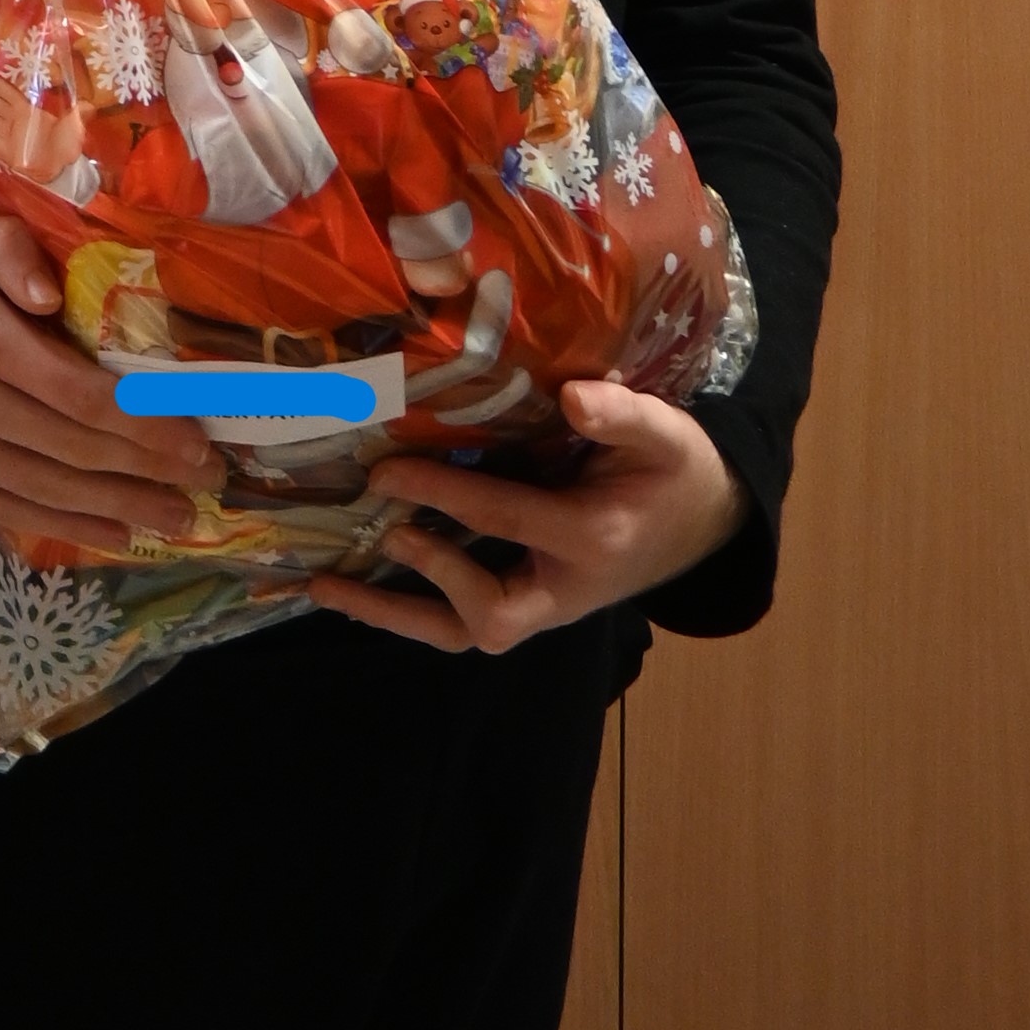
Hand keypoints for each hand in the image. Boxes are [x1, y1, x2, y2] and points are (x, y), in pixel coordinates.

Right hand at [0, 215, 227, 557]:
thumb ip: (10, 247)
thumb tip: (55, 296)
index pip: (82, 394)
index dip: (147, 423)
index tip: (197, 438)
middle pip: (77, 448)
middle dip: (150, 470)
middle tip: (207, 482)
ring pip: (52, 490)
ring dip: (124, 509)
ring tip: (179, 520)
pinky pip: (13, 514)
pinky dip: (69, 529)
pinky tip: (116, 534)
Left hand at [306, 380, 745, 658]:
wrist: (703, 525)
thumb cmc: (674, 472)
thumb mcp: (666, 435)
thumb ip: (623, 415)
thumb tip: (573, 396)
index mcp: (593, 539)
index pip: (506, 520)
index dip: (441, 496)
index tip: (384, 472)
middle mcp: (564, 589)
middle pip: (486, 615)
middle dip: (424, 576)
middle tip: (374, 530)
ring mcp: (546, 607)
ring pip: (467, 633)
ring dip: (396, 615)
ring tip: (327, 586)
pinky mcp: (530, 605)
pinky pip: (466, 622)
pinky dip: (411, 611)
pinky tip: (357, 590)